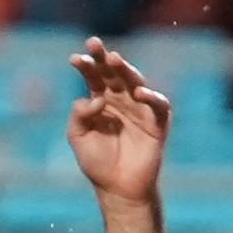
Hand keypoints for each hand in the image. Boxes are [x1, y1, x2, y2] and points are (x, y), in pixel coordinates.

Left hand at [66, 38, 172, 205]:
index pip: (94, 77)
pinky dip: (151, 97)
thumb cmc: (98, 163)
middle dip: (104, 58)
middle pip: (114, 73)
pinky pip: (158, 105)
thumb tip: (91, 99)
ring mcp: (140, 110)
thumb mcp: (79, 138)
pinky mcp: (157, 123)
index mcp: (101, 102)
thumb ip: (79, 116)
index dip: (86, 66)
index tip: (74, 59)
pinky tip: (138, 92)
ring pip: (135, 82)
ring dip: (125, 69)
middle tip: (94, 44)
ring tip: (114, 59)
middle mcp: (121, 101)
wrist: (118, 189)